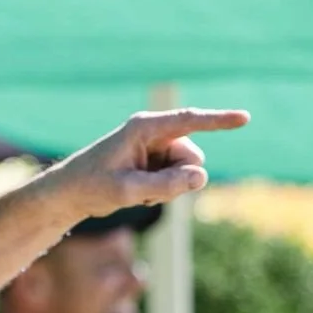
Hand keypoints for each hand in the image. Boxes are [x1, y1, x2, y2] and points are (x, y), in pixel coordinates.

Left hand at [37, 108, 250, 221]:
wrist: (68, 194)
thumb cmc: (91, 186)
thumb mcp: (128, 190)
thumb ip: (166, 184)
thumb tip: (201, 177)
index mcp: (144, 128)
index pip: (189, 121)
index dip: (218, 120)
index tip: (244, 118)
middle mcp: (153, 134)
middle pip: (192, 159)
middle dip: (178, 179)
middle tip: (142, 189)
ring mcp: (156, 149)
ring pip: (187, 172)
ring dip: (169, 188)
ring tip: (136, 190)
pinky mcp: (156, 163)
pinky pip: (178, 180)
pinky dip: (162, 192)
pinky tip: (137, 192)